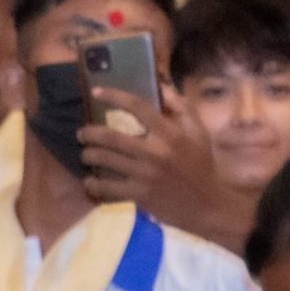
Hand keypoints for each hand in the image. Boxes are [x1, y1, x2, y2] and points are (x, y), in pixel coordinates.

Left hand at [78, 86, 217, 208]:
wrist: (207, 204)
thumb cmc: (201, 165)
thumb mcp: (199, 133)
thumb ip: (182, 108)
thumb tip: (162, 86)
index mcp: (170, 133)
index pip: (137, 107)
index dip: (114, 96)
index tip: (96, 92)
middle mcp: (155, 151)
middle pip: (111, 137)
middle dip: (89, 133)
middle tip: (82, 134)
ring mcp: (145, 174)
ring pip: (104, 160)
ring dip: (88, 155)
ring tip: (86, 155)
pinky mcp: (138, 194)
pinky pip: (106, 187)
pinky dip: (93, 184)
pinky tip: (90, 181)